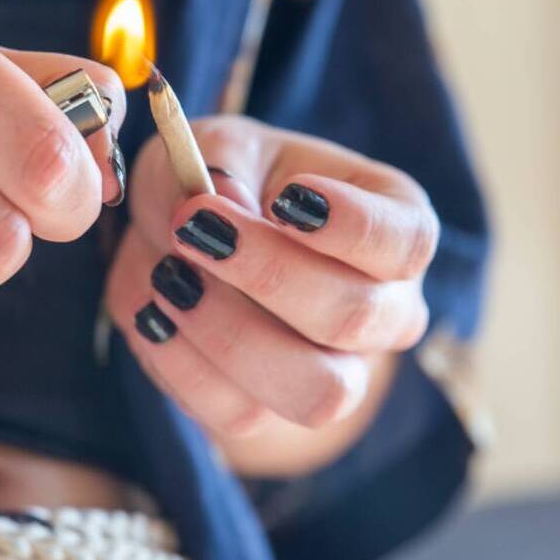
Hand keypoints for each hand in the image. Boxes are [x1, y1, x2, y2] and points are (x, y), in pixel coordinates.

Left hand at [105, 115, 436, 439]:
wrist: (185, 243)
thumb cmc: (223, 181)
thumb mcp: (218, 144)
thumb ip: (220, 160)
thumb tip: (224, 204)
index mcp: (395, 227)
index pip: (406, 241)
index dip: (353, 226)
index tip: (288, 197)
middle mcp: (385, 309)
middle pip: (353, 316)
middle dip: (266, 273)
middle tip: (193, 227)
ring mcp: (340, 372)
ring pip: (315, 390)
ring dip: (229, 334)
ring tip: (169, 278)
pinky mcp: (275, 413)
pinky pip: (242, 415)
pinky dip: (183, 365)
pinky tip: (153, 314)